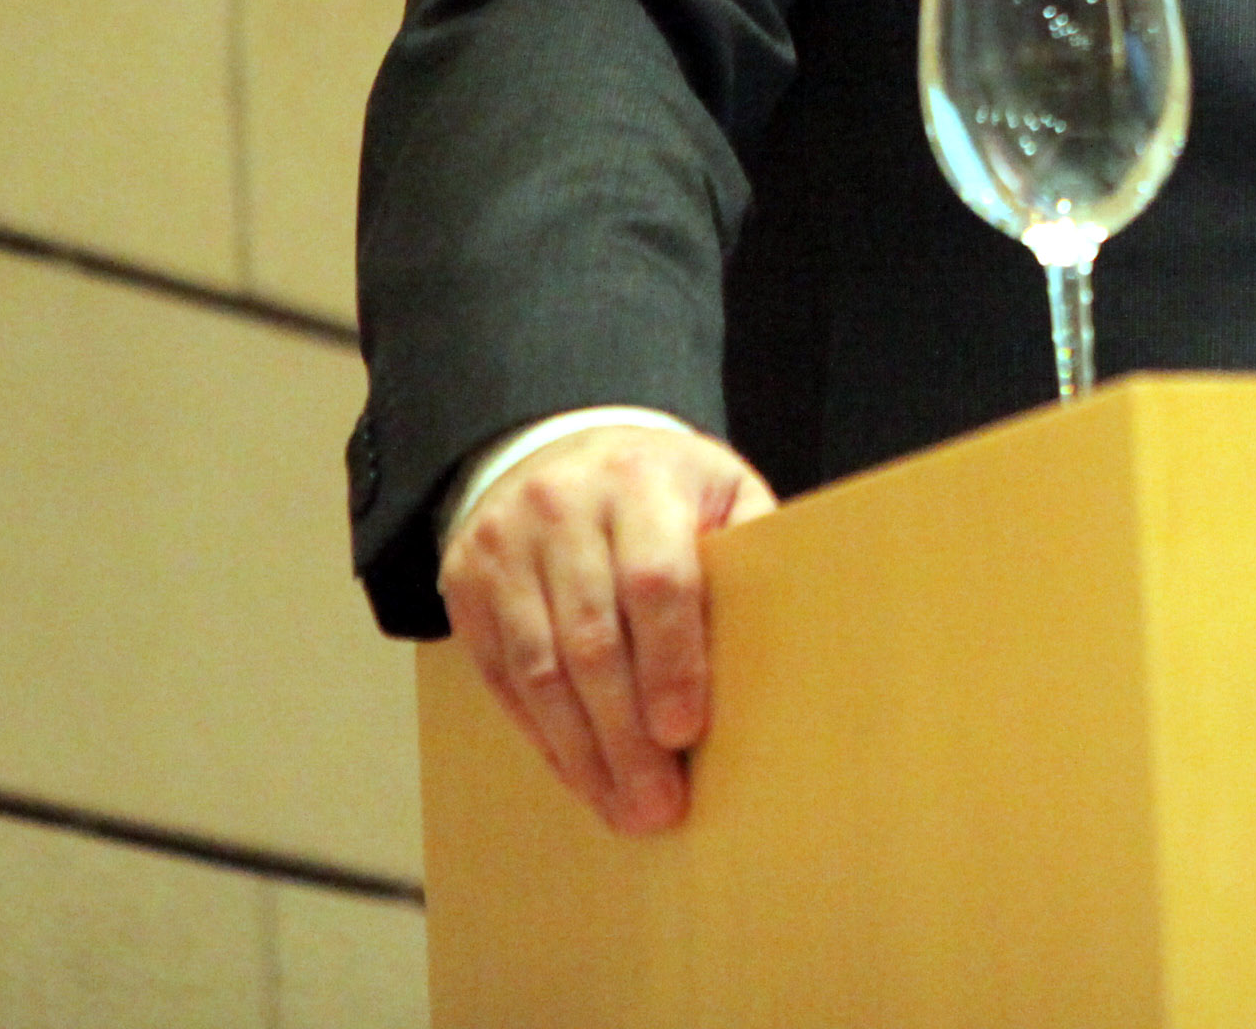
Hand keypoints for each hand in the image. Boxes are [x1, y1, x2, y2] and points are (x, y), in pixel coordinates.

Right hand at [437, 422, 778, 834]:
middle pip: (592, 640)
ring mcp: (504, 549)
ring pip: (539, 670)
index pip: (656, 580)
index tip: (686, 730)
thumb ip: (750, 549)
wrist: (553, 448)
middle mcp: (564, 511)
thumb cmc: (661, 486)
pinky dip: (543, 736)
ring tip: (624, 808)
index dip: (671, 661)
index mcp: (641, 483)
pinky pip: (502, 679)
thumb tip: (790, 634)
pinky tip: (580, 776)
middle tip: (659, 803)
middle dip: (626, 734)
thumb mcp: (719, 487)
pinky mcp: (465, 587)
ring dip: (583, 752)